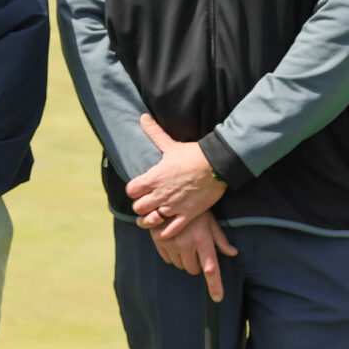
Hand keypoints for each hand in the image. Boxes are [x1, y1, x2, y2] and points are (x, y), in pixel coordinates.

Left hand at [127, 114, 225, 236]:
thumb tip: (143, 117)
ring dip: (148, 221)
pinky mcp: (188, 214)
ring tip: (148, 220)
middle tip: (143, 206)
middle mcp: (161, 193)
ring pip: (152, 220)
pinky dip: (165, 232)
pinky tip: (164, 231)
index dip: (133, 191)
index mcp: (154, 177)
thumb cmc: (193, 154)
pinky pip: (171, 230)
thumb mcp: (170, 144)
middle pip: (139, 207)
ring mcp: (174, 205)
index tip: (137, 190)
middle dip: (140, 207)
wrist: (218, 165)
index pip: (131, 190)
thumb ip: (154, 133)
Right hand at [148, 210, 237, 301]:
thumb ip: (220, 239)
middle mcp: (186, 244)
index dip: (215, 286)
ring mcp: (171, 243)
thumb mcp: (210, 221)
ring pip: (180, 265)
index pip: (211, 269)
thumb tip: (233, 252)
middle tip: (195, 248)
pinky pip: (167, 259)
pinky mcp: (159, 241)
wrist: (168, 195)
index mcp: (203, 240)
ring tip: (183, 241)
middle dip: (196, 263)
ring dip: (183, 259)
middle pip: (193, 269)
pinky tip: (173, 241)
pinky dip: (172, 255)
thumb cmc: (194, 209)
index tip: (218, 298)